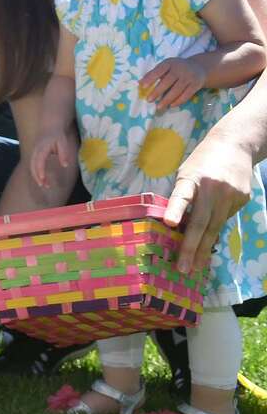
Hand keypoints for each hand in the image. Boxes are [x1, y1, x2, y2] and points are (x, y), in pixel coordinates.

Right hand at [30, 130, 77, 187]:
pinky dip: (36, 173)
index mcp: (42, 148)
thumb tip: (65, 165)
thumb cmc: (57, 134)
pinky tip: (42, 178)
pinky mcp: (35, 155)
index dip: (40, 171)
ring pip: (32, 166)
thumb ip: (63, 153)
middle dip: (37, 177)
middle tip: (44, 186)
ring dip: (36, 176)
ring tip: (44, 185)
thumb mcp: (63, 142)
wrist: (50, 126)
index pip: (39, 161)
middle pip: (33, 166)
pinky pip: (33, 165)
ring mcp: (34, 153)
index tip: (43, 180)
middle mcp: (35, 151)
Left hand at [139, 58, 205, 109]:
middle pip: (168, 81)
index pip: (159, 70)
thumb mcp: (165, 67)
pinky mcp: (196, 84)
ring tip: (158, 106)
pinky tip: (171, 105)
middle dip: (157, 91)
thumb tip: (139, 83)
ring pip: (177, 89)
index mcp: (170, 63)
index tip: (142, 86)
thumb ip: (153, 74)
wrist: (198, 67)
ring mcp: (189, 77)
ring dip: (167, 99)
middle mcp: (180, 69)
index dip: (151, 78)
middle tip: (149, 100)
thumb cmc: (175, 68)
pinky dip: (178, 101)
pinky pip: (187, 94)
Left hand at [164, 129, 253, 274]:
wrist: (235, 145)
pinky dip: (215, 229)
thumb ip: (182, 196)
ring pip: (215, 227)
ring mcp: (230, 195)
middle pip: (201, 221)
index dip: (176, 209)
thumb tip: (176, 227)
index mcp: (191, 178)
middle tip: (182, 268)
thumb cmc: (202, 162)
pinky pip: (224, 219)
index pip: (182, 196)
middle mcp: (213, 188)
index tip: (170, 223)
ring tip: (195, 266)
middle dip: (191, 247)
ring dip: (204, 249)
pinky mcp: (242, 199)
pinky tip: (209, 235)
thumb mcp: (185, 173)